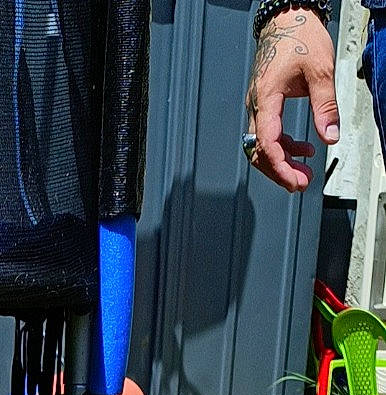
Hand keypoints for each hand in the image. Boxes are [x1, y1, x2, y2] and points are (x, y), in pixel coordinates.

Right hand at [245, 9, 338, 191]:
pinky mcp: (265, 103)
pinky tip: (302, 149)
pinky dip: (283, 147)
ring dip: (281, 162)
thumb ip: (325, 106)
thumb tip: (329, 135)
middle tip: (300, 183)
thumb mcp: (320, 71)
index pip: (267, 143)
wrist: (288, 18)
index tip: (294, 181)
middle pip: (259, 152)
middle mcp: (257, 104)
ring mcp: (259, 105)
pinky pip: (268, 134)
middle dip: (279, 171)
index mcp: (266, 97)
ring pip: (261, 146)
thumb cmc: (300, 37)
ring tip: (302, 172)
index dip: (280, 167)